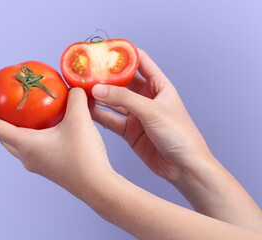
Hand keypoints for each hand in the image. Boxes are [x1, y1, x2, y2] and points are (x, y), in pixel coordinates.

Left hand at [0, 87, 113, 192]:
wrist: (97, 186)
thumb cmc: (84, 156)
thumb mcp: (80, 120)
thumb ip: (75, 98)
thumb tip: (73, 88)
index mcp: (24, 145)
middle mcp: (25, 156)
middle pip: (0, 133)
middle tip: (0, 97)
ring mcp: (36, 163)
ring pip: (15, 140)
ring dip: (13, 124)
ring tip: (22, 108)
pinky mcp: (47, 165)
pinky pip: (30, 144)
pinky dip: (30, 130)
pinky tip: (47, 122)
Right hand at [90, 48, 211, 181]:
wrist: (184, 168)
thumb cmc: (181, 136)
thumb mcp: (153, 111)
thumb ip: (124, 99)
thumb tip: (98, 88)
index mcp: (159, 86)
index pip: (140, 61)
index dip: (123, 54)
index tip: (104, 49)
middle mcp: (147, 98)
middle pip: (122, 81)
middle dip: (105, 76)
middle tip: (87, 72)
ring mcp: (137, 114)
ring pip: (114, 101)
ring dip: (99, 96)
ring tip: (81, 90)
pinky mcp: (129, 130)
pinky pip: (111, 119)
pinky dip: (99, 114)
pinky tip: (86, 110)